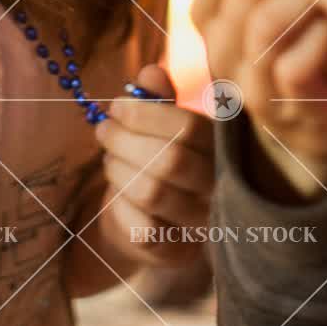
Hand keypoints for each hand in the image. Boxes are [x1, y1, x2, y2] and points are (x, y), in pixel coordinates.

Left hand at [92, 64, 214, 266]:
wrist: (148, 216)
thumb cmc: (157, 156)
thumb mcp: (161, 123)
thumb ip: (158, 97)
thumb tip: (150, 73)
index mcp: (223, 147)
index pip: (189, 128)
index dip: (146, 114)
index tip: (116, 106)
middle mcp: (221, 188)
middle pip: (170, 161)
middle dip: (126, 140)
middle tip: (103, 129)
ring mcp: (202, 224)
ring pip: (153, 193)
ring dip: (119, 168)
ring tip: (108, 157)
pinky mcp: (179, 252)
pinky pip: (142, 228)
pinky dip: (120, 204)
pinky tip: (116, 189)